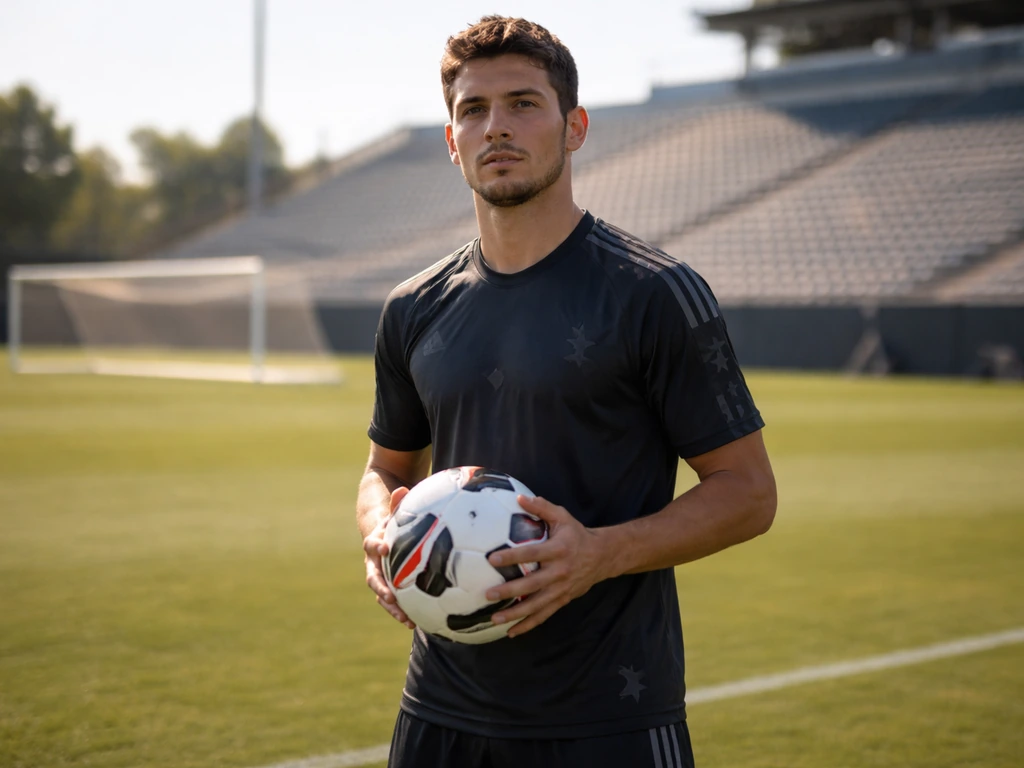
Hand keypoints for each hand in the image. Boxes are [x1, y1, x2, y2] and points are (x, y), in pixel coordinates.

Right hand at [363, 486, 415, 628]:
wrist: (380, 531)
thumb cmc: (392, 520)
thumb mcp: (395, 511)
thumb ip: (398, 504)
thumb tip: (403, 488)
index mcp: (375, 543)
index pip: (372, 544)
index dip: (377, 547)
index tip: (385, 549)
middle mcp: (373, 563)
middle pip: (373, 578)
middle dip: (381, 589)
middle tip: (391, 598)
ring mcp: (379, 576)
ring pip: (381, 594)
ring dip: (392, 608)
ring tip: (406, 620)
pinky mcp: (389, 586)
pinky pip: (393, 602)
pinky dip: (402, 611)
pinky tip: (416, 623)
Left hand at [485, 495, 606, 637]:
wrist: (603, 556)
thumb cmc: (577, 534)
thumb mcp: (562, 517)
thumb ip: (541, 507)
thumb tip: (518, 498)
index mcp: (558, 550)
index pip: (532, 554)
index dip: (512, 557)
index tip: (492, 559)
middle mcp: (559, 572)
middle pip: (532, 584)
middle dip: (510, 591)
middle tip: (488, 594)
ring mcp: (561, 589)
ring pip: (536, 605)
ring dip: (515, 614)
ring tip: (495, 619)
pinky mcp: (562, 600)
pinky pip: (544, 615)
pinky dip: (528, 625)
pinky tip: (511, 632)